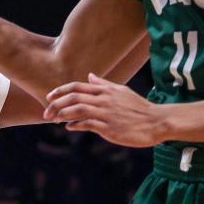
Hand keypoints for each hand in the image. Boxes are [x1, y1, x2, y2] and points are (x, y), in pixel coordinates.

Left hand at [44, 73, 167, 146]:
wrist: (157, 121)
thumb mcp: (121, 91)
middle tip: (46, 112)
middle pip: (73, 97)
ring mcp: (106, 113)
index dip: (60, 90)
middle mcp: (104, 99)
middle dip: (56, 103)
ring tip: (54, 119)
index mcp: (105, 90)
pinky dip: (76, 125)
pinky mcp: (109, 127)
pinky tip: (69, 127)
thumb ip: (103, 84)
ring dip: (63, 114)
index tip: (48, 96)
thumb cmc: (138, 107)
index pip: (76, 86)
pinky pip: (88, 124)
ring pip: (78, 109)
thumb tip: (89, 76)